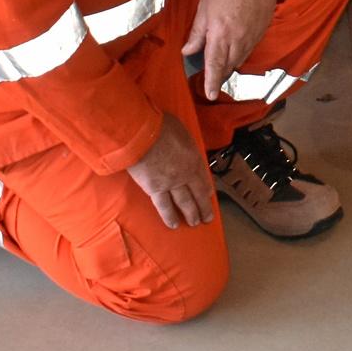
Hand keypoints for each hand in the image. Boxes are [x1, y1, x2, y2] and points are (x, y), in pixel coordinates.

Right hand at [124, 112, 216, 229]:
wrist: (142, 134)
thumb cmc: (161, 125)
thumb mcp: (182, 130)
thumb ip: (186, 144)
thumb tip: (186, 148)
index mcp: (194, 157)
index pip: (203, 176)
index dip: (207, 188)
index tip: (209, 196)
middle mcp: (186, 173)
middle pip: (197, 193)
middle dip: (203, 207)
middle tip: (208, 218)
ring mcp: (171, 183)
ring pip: (184, 203)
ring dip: (191, 214)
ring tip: (195, 223)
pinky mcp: (155, 189)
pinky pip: (164, 206)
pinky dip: (170, 216)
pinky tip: (174, 225)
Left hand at [181, 0, 277, 98]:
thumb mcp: (204, 7)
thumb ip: (197, 32)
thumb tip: (188, 50)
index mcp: (220, 34)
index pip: (215, 65)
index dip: (212, 82)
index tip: (209, 94)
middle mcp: (238, 39)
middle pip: (229, 66)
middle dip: (220, 73)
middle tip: (211, 76)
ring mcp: (252, 36)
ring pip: (241, 59)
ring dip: (231, 64)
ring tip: (223, 63)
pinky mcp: (262, 30)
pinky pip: (251, 49)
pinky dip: (242, 53)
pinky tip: (236, 47)